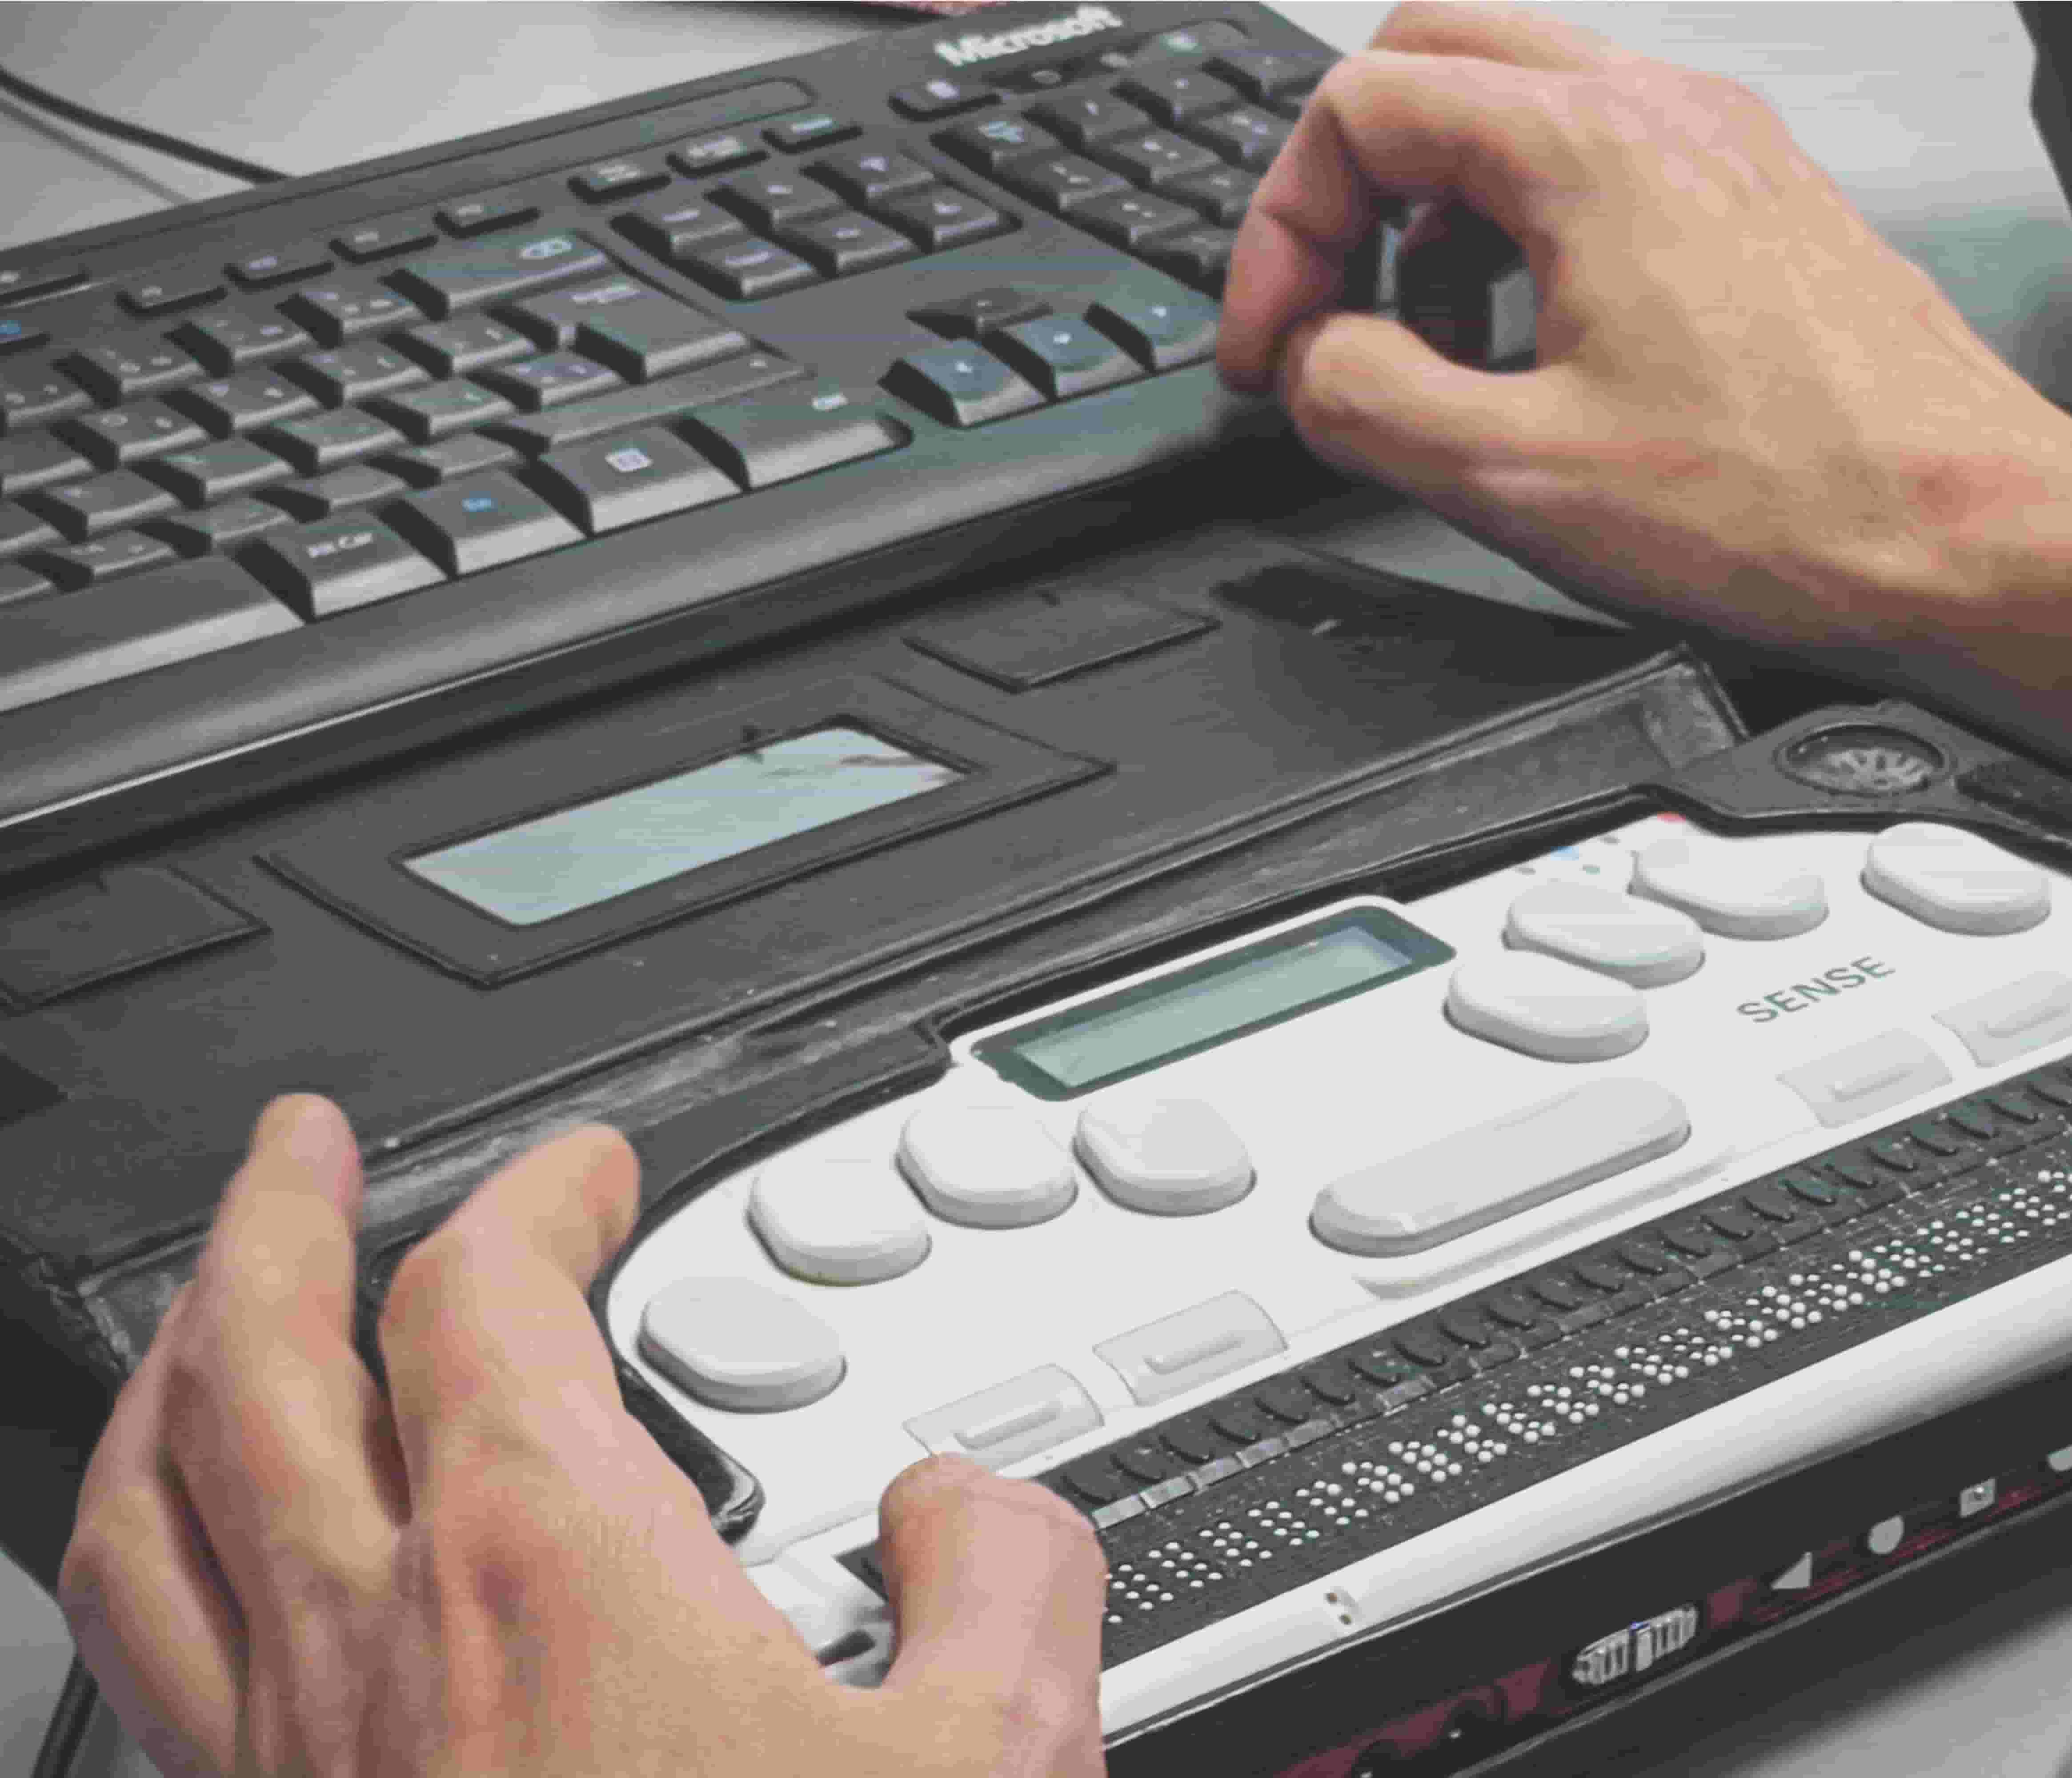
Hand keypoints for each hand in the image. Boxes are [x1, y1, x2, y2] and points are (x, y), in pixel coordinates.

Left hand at [59, 1095, 1107, 1776]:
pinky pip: (145, 1656)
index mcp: (552, 1571)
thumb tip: (964, 1504)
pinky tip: (199, 1565)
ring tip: (211, 1311)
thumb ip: (1010, 1571)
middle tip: (307, 1145)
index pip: (493, 1294)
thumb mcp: (994, 1761)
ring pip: (156, 1499)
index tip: (591, 1174)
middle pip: (264, 1356)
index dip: (544, 1195)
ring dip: (178, 1366)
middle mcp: (382, 1642)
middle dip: (283, 1219)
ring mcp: (292, 1756)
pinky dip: (152, 1552)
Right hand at [1220, 2, 2071, 661]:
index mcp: (1592, 150)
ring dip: (1441, 207)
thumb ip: (1365, 398)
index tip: (1278, 345)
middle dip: (1351, 183)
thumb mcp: (1517, 476)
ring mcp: (1721, 149)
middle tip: (1331, 304)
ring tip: (1441, 343)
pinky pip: (1603, 165)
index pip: (1362, 108)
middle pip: (1435, 57)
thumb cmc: (1795, 506)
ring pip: (1521, 102)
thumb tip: (1313, 359)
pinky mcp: (1757, 206)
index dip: (1282, 232)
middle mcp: (1665, 114)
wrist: (1969, 536)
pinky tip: (1539, 347)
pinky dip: (1530, 229)